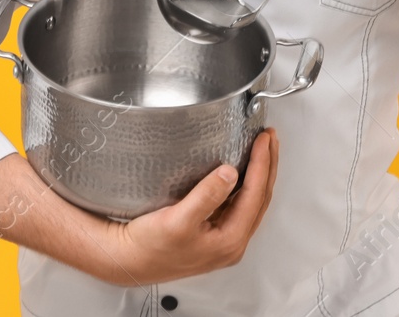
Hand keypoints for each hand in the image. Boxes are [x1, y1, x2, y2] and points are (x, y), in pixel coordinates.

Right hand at [94, 128, 278, 285]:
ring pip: (251, 201)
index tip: (263, 140)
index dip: (261, 164)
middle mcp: (232, 242)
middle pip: (260, 197)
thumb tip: (230, 173)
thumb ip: (207, 196)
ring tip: (262, 149)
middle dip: (267, 165)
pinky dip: (245, 184)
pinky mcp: (213, 233)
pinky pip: (239, 204)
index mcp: (230, 240)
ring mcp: (224, 238)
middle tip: (269, 137)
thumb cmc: (149, 246)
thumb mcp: (178, 219)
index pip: (255, 194)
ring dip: (259, 173)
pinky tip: (242, 171)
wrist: (129, 260)